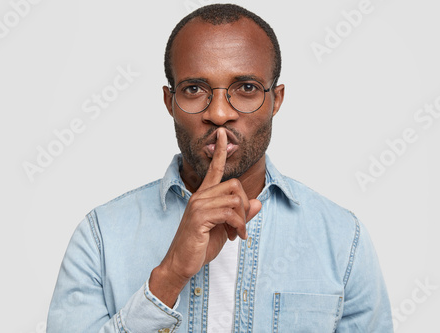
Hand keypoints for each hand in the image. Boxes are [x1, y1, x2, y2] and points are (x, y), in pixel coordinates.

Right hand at [149, 128, 261, 306]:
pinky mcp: (200, 217)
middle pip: (234, 185)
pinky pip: (229, 214)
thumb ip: (240, 215)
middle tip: (242, 225)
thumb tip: (257, 203)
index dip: (220, 152)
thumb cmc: (200, 246)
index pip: (214, 168)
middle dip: (245, 206)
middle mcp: (200, 196)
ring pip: (234, 200)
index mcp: (204, 196)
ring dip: (243, 220)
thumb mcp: (225, 229)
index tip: (223, 133)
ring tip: (238, 234)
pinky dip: (239, 226)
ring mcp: (198, 205)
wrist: (181, 263)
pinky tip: (236, 237)